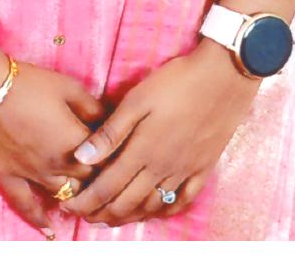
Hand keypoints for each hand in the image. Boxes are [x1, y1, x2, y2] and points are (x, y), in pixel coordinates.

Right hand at [0, 57, 107, 235]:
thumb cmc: (28, 83)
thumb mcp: (68, 87)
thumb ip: (92, 107)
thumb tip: (108, 119)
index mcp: (76, 143)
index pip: (107, 160)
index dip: (115, 157)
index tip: (119, 151)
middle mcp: (57, 166)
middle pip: (89, 182)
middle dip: (99, 178)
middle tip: (104, 172)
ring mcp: (32, 175)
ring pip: (64, 196)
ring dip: (77, 197)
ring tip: (87, 198)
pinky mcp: (9, 177)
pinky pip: (26, 206)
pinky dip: (39, 220)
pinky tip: (50, 231)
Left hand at [56, 39, 260, 227]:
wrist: (224, 75)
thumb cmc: (177, 81)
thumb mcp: (137, 99)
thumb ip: (110, 131)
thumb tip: (81, 156)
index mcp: (144, 150)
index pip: (107, 187)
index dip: (87, 200)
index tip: (70, 205)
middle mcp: (163, 168)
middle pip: (127, 203)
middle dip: (102, 213)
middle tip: (85, 215)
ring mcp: (185, 171)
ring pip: (152, 206)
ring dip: (129, 216)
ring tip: (112, 218)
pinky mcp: (204, 168)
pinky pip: (183, 201)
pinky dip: (165, 211)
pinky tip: (155, 211)